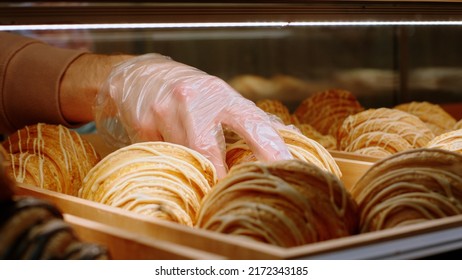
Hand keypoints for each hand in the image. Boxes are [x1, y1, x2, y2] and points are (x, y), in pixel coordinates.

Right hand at [94, 54, 291, 177]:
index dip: (270, 146)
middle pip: (209, 149)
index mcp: (220, 94)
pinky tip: (168, 149)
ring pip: (183, 157)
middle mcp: (193, 100)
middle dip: (218, 173)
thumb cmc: (190, 91)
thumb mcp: (220, 96)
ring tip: (194, 166)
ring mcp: (165, 111)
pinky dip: (171, 161)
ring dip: (192, 168)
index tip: (285, 166)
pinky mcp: (142, 125)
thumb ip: (250, 117)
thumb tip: (288, 133)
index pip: (251, 121)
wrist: (139, 75)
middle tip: (226, 189)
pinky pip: (163, 156)